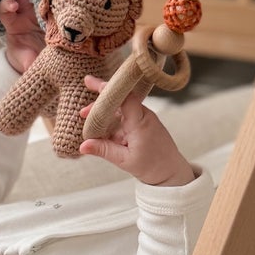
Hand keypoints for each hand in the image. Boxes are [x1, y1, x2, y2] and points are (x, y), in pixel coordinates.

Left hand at [0, 0, 44, 74]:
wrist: (41, 58)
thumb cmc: (29, 60)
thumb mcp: (28, 64)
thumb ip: (29, 64)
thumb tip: (32, 67)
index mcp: (15, 26)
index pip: (5, 12)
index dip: (7, 6)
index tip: (13, 6)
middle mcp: (25, 13)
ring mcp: (38, 9)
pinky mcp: (52, 8)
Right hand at [79, 74, 198, 187]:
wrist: (172, 172)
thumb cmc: (152, 167)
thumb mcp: (124, 161)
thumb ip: (103, 150)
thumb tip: (82, 146)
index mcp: (140, 122)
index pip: (124, 97)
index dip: (108, 88)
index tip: (90, 82)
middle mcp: (143, 115)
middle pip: (119, 100)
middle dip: (99, 102)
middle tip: (82, 110)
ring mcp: (144, 118)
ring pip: (120, 108)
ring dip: (104, 112)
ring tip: (86, 118)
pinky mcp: (143, 124)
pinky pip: (125, 116)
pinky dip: (112, 119)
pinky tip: (100, 127)